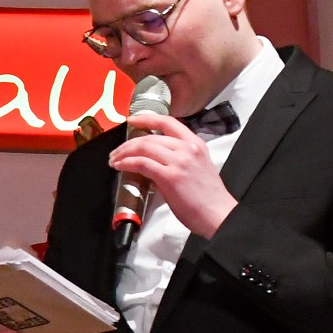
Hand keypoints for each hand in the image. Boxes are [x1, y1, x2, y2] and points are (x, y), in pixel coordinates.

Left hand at [113, 108, 238, 238]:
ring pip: (143, 148)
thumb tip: (153, 159)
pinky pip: (141, 163)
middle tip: (116, 151)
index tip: (132, 120)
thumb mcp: (196, 166)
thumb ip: (177, 158)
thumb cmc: (206, 196)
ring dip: (124, 153)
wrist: (217, 213)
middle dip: (128, 143)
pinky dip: (126, 163)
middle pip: (150, 137)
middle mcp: (187, 149)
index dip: (147, 119)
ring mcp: (179, 162)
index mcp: (195, 144)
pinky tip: (120, 166)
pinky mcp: (170, 177)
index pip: (169, 122)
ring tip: (115, 160)